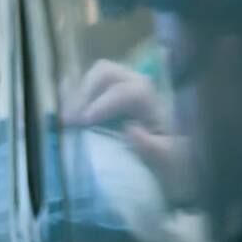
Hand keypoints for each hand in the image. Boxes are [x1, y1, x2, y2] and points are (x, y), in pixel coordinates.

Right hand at [63, 59, 194, 205]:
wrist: (176, 169)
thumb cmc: (173, 166)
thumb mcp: (170, 163)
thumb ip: (154, 147)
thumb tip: (129, 129)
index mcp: (155, 103)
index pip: (129, 91)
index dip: (104, 103)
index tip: (84, 122)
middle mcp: (139, 88)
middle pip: (107, 73)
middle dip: (85, 92)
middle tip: (70, 119)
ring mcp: (122, 90)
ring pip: (96, 75)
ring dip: (78, 94)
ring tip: (67, 118)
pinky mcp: (108, 98)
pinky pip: (88, 85)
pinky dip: (74, 93)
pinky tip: (65, 109)